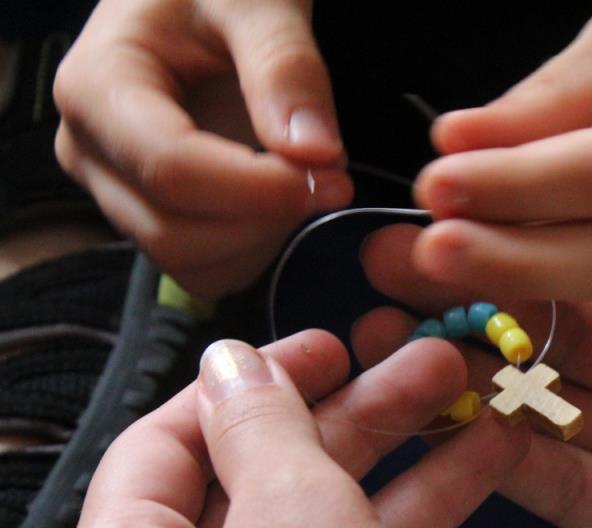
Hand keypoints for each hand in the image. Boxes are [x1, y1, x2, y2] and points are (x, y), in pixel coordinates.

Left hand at [49, 332, 527, 527]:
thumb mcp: (296, 516)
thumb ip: (264, 425)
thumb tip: (231, 362)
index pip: (172, 440)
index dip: (256, 381)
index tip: (332, 345)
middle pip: (261, 489)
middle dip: (362, 426)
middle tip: (436, 374)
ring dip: (403, 486)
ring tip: (486, 434)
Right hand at [53, 0, 353, 297]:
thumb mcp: (258, 2)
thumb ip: (286, 69)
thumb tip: (314, 152)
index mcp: (97, 87)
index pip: (172, 171)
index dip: (260, 189)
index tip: (332, 174)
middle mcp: (90, 150)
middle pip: (176, 231)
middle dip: (267, 218)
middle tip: (333, 176)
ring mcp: (114, 191)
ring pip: (191, 262)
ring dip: (265, 238)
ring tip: (303, 177)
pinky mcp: (148, 217)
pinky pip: (204, 269)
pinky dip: (254, 249)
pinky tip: (279, 199)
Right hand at [355, 281, 591, 527]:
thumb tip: (568, 270)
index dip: (536, 259)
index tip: (456, 234)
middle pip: (573, 351)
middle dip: (491, 320)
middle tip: (404, 293)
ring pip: (558, 423)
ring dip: (484, 392)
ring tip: (408, 359)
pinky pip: (571, 497)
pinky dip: (514, 466)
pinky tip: (461, 429)